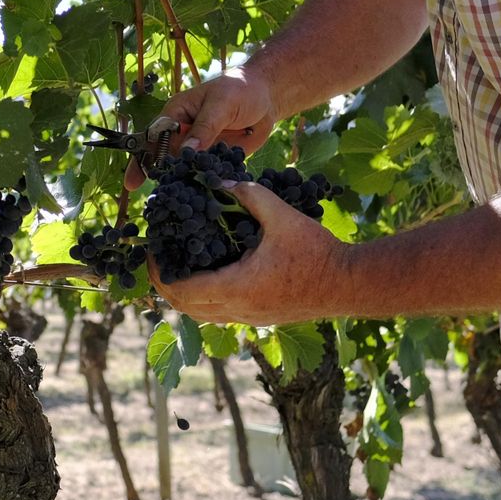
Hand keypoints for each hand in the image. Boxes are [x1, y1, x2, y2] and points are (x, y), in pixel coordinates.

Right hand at [122, 66, 278, 189]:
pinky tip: (204, 200)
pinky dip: (206, 185)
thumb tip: (187, 151)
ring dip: (184, 184)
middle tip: (156, 198)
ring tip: (178, 206)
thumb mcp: (221, 104)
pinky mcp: (216, 158)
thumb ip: (205, 127)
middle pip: (166, 158)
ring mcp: (200, 147)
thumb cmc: (240, 90)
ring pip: (186, 169)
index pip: (155, 137)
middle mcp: (184, 133)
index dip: (143, 158)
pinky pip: (208, 174)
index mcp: (177, 114)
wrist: (267, 96)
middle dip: (161, 177)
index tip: (134, 179)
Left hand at [149, 180, 348, 326]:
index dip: (159, 273)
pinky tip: (209, 275)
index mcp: (237, 287)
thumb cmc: (316, 251)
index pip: (182, 290)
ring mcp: (249, 318)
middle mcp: (238, 309)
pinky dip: (205, 300)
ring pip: (202, 315)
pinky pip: (220, 314)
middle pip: (185, 308)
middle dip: (164, 285)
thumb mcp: (281, 214)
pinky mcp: (260, 319)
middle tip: (158, 258)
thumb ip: (248, 194)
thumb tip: (218, 180)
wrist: (349, 284)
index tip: (151, 252)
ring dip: (184, 295)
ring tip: (178, 266)